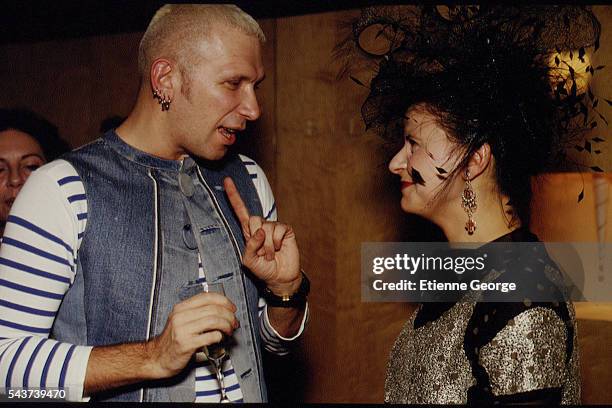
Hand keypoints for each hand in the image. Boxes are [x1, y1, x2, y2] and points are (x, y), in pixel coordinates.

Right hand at [147, 292, 238, 377]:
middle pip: (213, 309)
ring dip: (226, 325)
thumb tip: (222, 311)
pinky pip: (210, 336)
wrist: (157, 359)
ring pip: (213, 320)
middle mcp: (181, 317)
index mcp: (181, 308)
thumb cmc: (171, 341)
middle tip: (234, 322)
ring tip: (228, 331)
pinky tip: (219, 339)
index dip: (224, 301)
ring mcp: (183, 330)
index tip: (231, 308)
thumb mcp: (181, 321)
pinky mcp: (186, 344)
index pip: (207, 297)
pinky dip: (219, 337)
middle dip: (229, 315)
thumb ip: (198, 313)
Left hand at [224, 177, 300, 294]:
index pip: (240, 210)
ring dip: (267, 246)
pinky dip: (276, 243)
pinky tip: (279, 249)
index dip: (233, 195)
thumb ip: (250, 246)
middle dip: (256, 238)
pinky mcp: (285, 230)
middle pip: (254, 219)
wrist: (280, 277)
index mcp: (249, 231)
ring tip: (270, 254)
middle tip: (261, 252)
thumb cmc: (263, 269)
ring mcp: (274, 227)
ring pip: (266, 228)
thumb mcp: (249, 261)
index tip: (226, 180)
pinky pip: (278, 230)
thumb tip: (260, 231)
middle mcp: (261, 226)